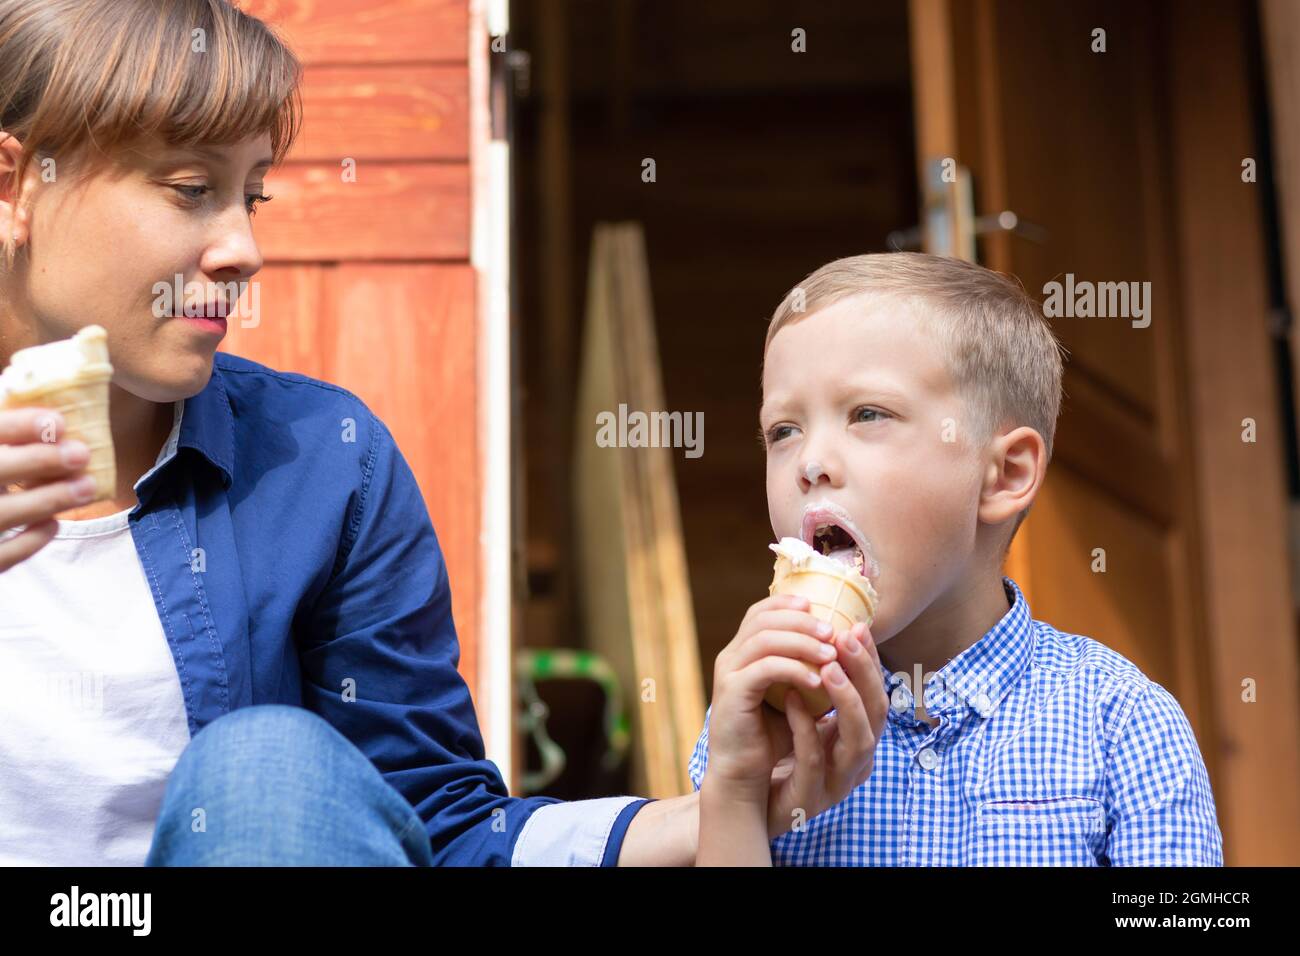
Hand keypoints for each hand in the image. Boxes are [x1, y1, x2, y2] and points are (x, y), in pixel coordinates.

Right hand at [0, 407, 95, 571]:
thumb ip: (6, 436)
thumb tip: (32, 397)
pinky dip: (32, 539)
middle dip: (39, 461)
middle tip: (82, 453)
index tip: (59, 420)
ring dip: (49, 499)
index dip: (18, 425)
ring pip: (2, 514)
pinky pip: (4, 555)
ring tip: (87, 486)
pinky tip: (53, 522)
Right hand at [703, 592, 840, 803]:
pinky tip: (817, 680)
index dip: (789, 604)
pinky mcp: (732, 692)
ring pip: (765, 639)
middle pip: (764, 618)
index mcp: (742, 652)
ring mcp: (729, 672)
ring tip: (831, 654)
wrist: (743, 773)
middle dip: (802, 621)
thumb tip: (843, 649)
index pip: (761, 612)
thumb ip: (809, 671)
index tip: (821, 608)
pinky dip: (795, 669)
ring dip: (803, 642)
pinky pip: (766, 668)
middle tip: (833, 631)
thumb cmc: (771, 736)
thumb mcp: (794, 696)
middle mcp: (730, 656)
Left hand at [764, 620, 888, 838]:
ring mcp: (836, 783)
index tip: (858, 626)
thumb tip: (826, 634)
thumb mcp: (809, 718)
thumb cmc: (782, 754)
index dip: (872, 662)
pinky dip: (806, 727)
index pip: (878, 695)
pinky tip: (791, 699)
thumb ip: (822, 687)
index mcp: (859, 740)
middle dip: (865, 674)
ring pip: (859, 741)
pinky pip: (814, 760)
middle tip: (845, 637)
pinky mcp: (808, 797)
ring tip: (827, 666)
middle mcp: (857, 762)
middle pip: (878, 715)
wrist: (753, 802)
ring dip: (845, 700)